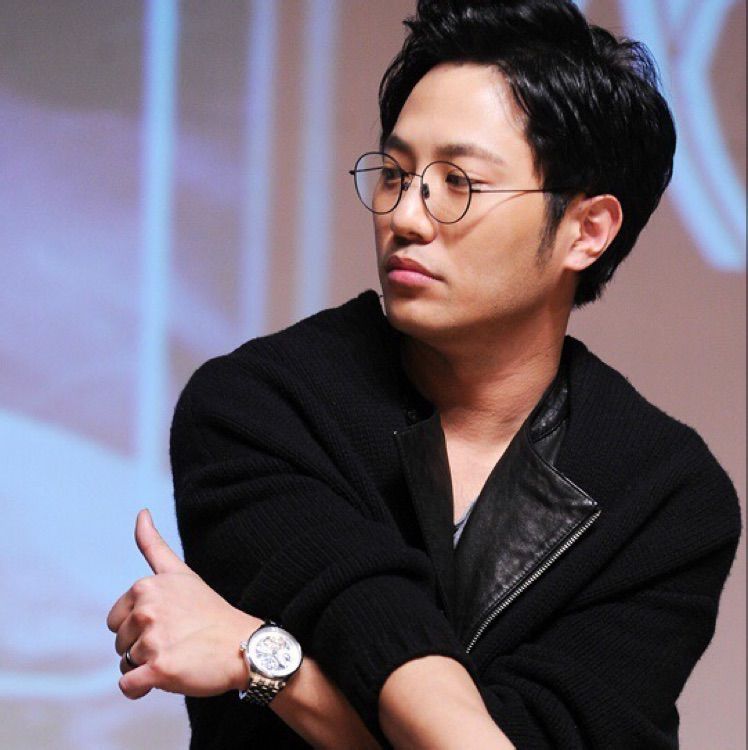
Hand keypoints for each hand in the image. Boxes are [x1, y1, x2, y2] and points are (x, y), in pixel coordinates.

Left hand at [106, 509, 261, 698]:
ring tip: (178, 656)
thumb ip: (153, 544)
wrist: (243, 645)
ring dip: (147, 667)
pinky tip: (168, 676)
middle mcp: (146, 610)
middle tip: (176, 640)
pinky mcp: (159, 669)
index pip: (116, 618)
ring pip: (125, 665)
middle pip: (120, 643)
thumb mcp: (181, 572)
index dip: (140, 626)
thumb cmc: (211, 612)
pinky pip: (129, 687)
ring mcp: (153, 640)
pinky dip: (142, 689)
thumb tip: (140, 512)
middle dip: (142, 647)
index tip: (170, 622)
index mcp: (146, 587)